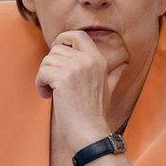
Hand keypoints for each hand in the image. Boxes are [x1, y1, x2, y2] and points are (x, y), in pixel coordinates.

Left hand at [36, 30, 124, 149]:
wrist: (90, 131)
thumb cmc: (96, 112)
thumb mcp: (109, 88)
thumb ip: (115, 73)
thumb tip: (124, 64)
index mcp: (99, 59)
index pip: (77, 34)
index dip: (63, 39)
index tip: (57, 54)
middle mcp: (88, 60)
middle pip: (57, 48)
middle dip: (51, 64)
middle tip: (55, 82)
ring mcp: (76, 68)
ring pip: (47, 60)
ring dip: (44, 76)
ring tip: (53, 92)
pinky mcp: (62, 78)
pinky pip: (42, 72)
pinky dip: (40, 85)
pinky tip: (48, 96)